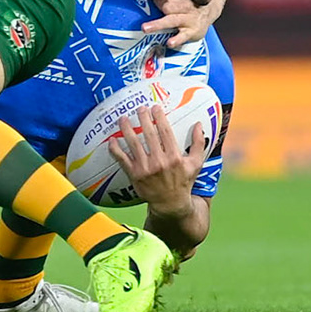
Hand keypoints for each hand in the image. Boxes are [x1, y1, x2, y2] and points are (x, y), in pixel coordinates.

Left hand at [107, 102, 205, 216]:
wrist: (171, 204)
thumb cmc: (183, 181)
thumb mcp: (195, 164)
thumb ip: (198, 144)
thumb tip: (198, 124)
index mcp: (175, 157)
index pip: (165, 132)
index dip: (159, 118)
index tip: (155, 107)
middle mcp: (160, 162)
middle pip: (149, 134)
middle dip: (143, 118)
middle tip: (139, 108)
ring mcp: (145, 169)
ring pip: (133, 144)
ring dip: (126, 129)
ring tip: (122, 118)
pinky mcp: (134, 175)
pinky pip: (122, 159)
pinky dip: (115, 149)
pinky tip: (112, 139)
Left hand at [129, 0, 216, 48]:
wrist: (206, 15)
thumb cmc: (179, 3)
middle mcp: (181, 3)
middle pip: (169, 1)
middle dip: (159, 0)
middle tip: (144, 1)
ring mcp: (186, 17)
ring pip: (172, 20)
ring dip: (159, 24)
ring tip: (145, 28)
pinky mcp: (191, 31)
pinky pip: (183, 35)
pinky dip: (177, 39)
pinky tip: (170, 42)